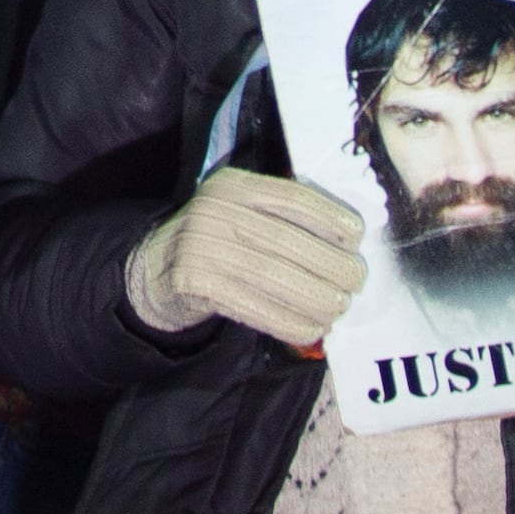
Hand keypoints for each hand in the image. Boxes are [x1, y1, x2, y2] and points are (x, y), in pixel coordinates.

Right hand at [121, 166, 365, 345]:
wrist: (157, 266)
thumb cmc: (218, 238)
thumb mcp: (239, 209)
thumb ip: (280, 215)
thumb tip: (346, 240)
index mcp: (232, 184)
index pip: (291, 197)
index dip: (331, 217)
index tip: (357, 237)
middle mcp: (215, 210)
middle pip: (287, 241)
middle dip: (331, 265)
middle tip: (355, 280)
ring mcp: (202, 247)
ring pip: (274, 276)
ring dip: (316, 297)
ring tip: (339, 307)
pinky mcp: (196, 284)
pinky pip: (255, 307)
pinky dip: (290, 321)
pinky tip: (311, 328)